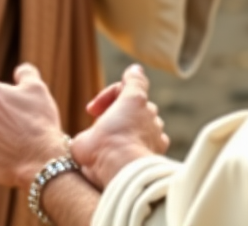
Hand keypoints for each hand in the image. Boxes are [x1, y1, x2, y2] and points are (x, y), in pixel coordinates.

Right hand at [71, 65, 168, 189]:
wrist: (121, 172)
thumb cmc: (102, 147)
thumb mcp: (87, 132)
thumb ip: (100, 109)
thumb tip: (129, 75)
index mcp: (133, 98)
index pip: (124, 84)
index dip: (105, 96)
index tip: (91, 111)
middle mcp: (149, 110)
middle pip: (135, 103)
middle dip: (119, 113)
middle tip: (103, 128)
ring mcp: (157, 129)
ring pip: (145, 122)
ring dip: (132, 129)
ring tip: (115, 144)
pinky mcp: (161, 148)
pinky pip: (153, 139)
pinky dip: (141, 144)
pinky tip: (127, 154)